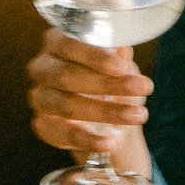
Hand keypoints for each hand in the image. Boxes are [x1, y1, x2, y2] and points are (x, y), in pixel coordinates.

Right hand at [25, 29, 156, 184]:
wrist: (104, 116)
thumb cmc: (108, 78)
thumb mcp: (118, 64)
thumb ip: (119, 57)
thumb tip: (124, 50)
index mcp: (56, 42)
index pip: (68, 45)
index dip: (94, 57)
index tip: (123, 67)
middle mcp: (42, 68)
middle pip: (65, 76)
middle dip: (106, 84)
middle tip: (144, 88)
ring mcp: (40, 97)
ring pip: (66, 105)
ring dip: (105, 111)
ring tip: (138, 116)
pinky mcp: (43, 125)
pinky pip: (63, 134)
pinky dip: (88, 140)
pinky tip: (110, 142)